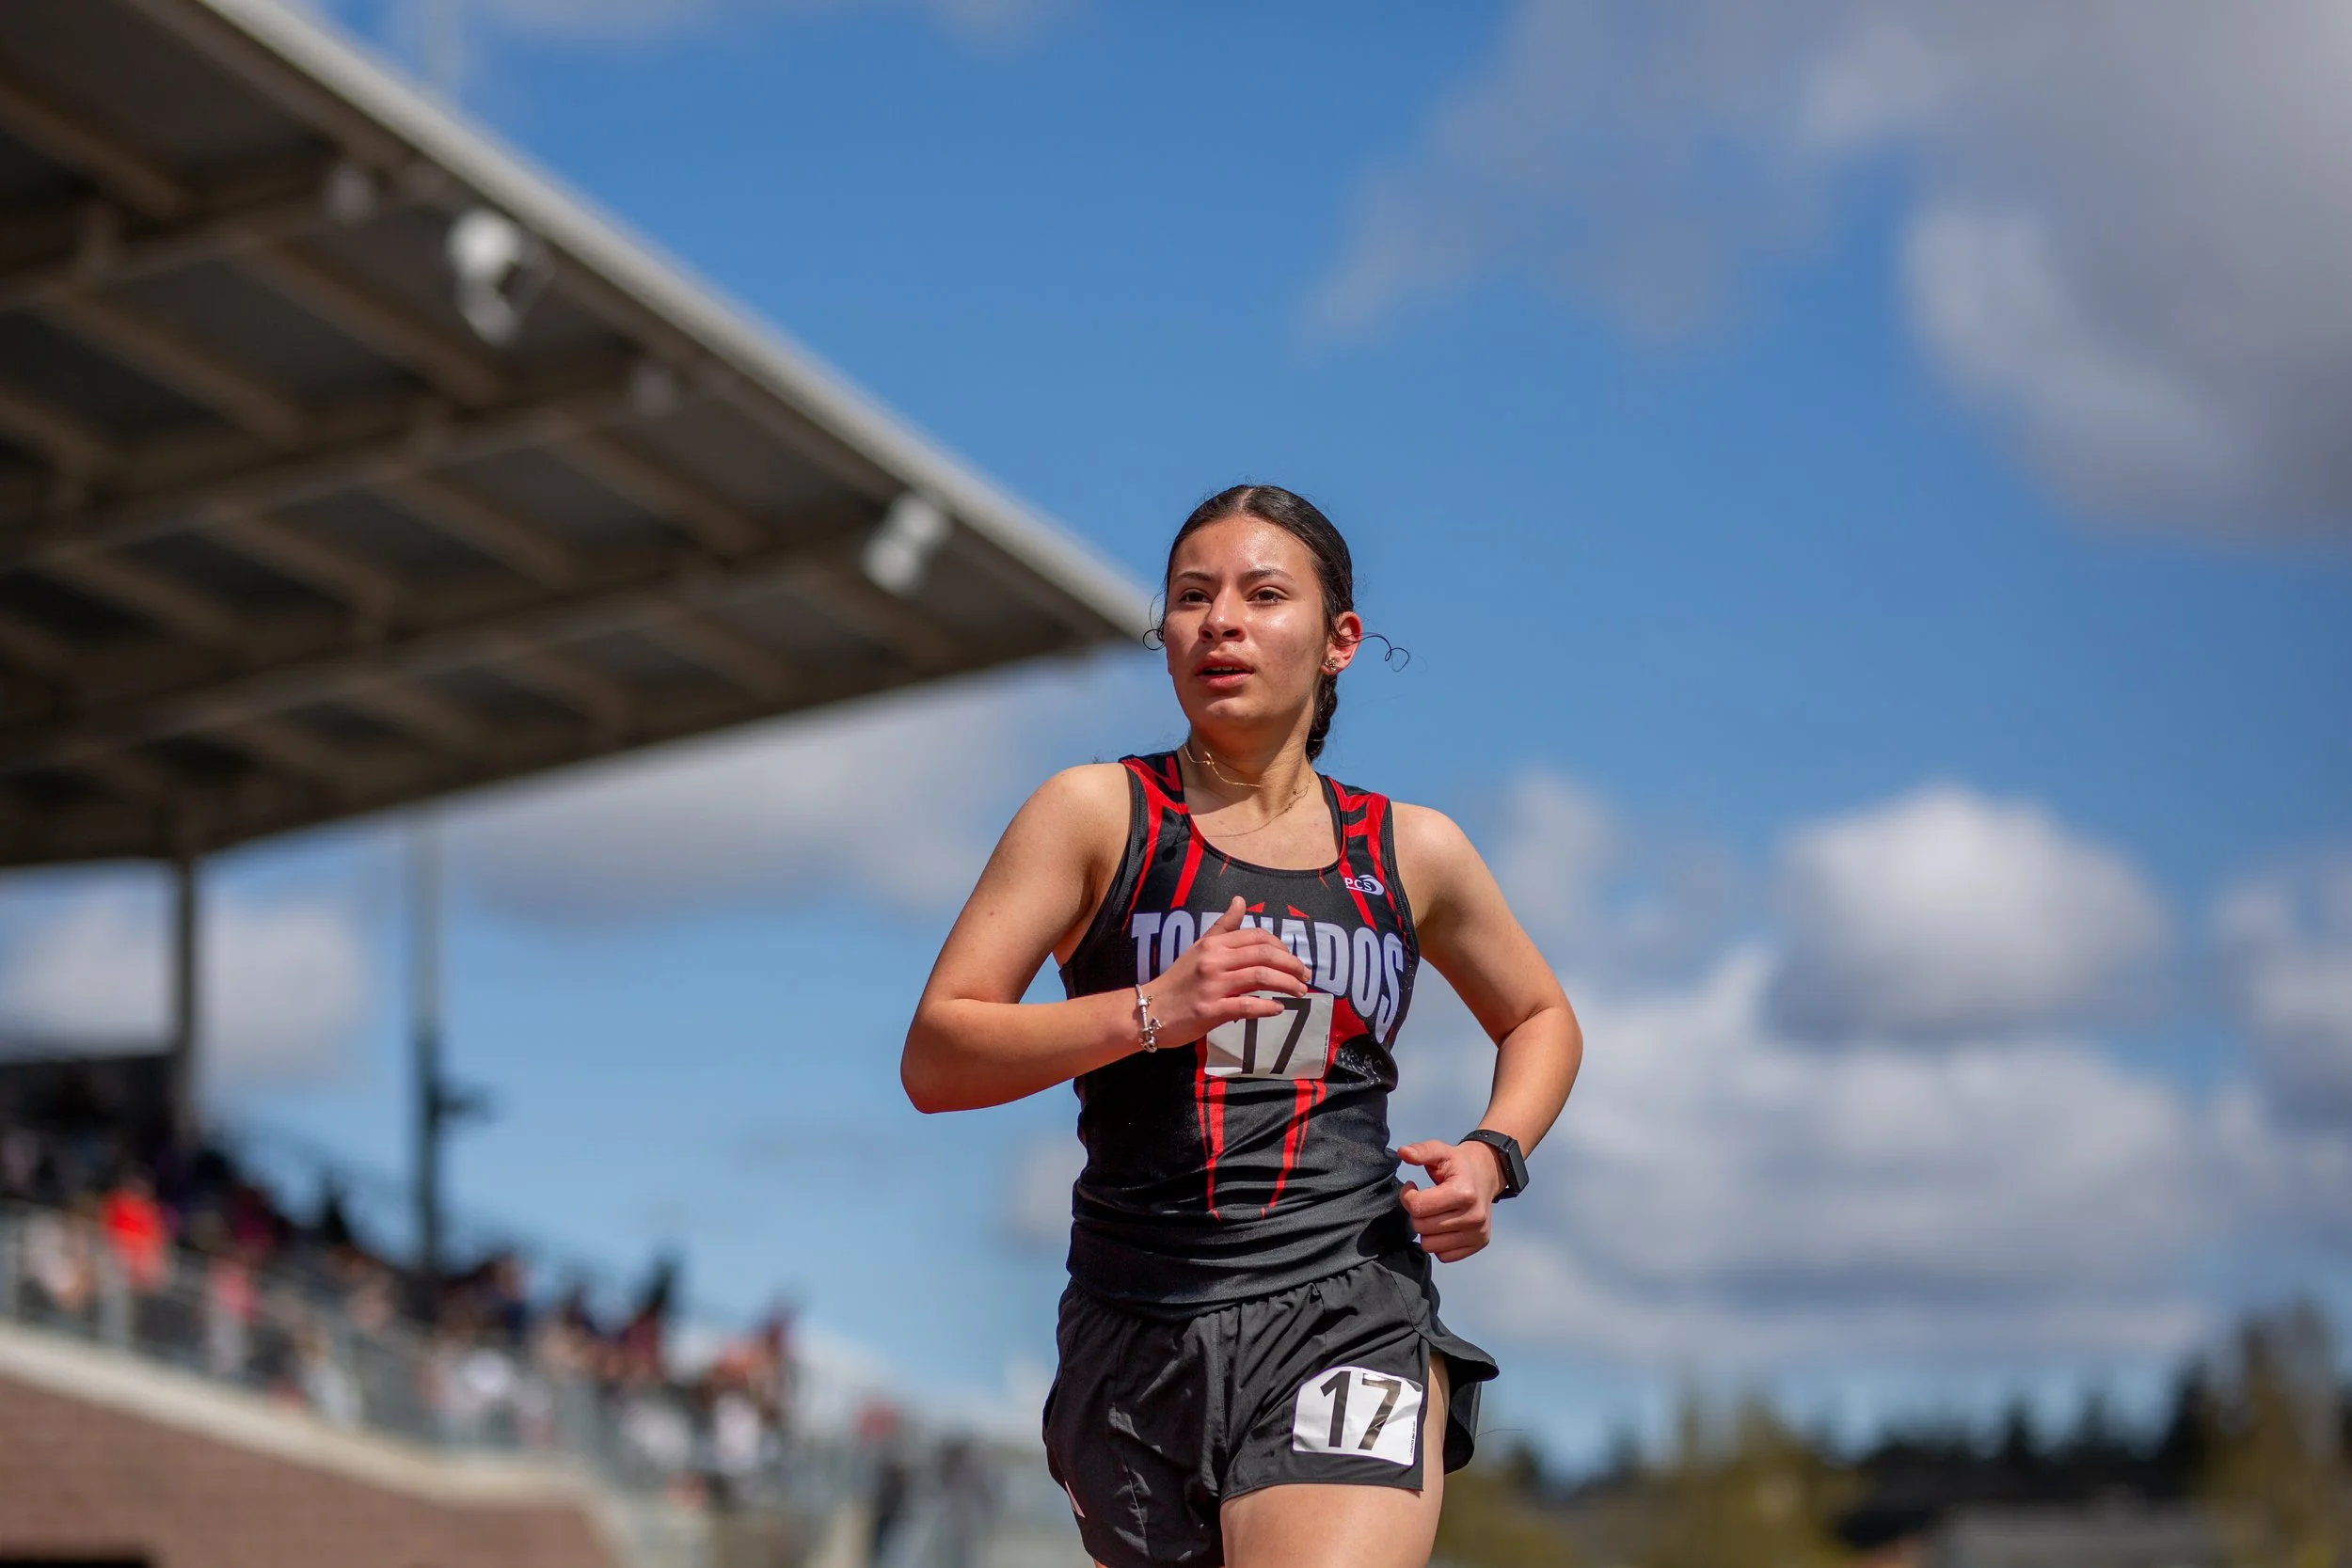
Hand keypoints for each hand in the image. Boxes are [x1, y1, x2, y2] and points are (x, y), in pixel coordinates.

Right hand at [1146, 896, 1310, 1045]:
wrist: (1150, 1010)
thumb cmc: (1178, 980)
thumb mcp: (1199, 948)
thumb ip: (1223, 927)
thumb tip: (1241, 900)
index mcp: (1214, 944)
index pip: (1257, 937)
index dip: (1281, 947)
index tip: (1293, 960)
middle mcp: (1214, 960)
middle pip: (1264, 955)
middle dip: (1291, 965)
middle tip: (1305, 977)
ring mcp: (1212, 985)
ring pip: (1260, 978)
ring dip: (1287, 984)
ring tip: (1299, 992)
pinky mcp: (1211, 1010)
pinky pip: (1247, 1006)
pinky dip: (1268, 1007)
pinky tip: (1278, 1009)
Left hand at [1398, 1139, 1502, 1262]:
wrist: (1486, 1174)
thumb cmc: (1459, 1165)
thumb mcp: (1440, 1151)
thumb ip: (1421, 1151)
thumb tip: (1403, 1152)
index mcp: (1463, 1192)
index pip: (1418, 1207)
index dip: (1407, 1196)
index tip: (1412, 1188)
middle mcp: (1474, 1216)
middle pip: (1421, 1227)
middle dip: (1416, 1213)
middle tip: (1424, 1201)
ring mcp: (1477, 1232)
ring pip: (1429, 1245)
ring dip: (1426, 1230)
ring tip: (1434, 1213)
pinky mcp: (1478, 1243)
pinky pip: (1444, 1256)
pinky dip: (1439, 1243)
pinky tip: (1443, 1226)